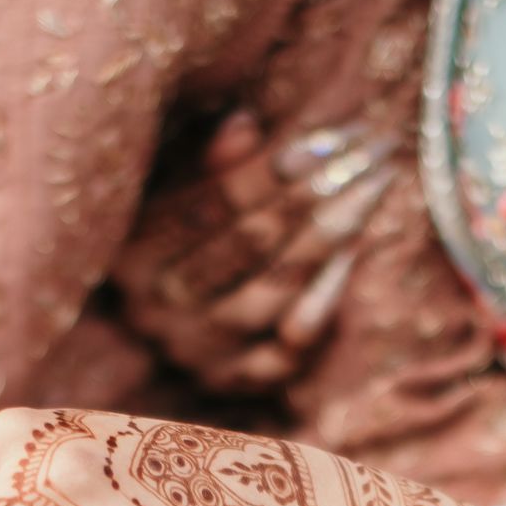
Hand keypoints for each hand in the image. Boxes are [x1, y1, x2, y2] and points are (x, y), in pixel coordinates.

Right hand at [118, 110, 397, 389]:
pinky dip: (325, 296)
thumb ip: (207, 163)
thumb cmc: (178, 238)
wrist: (164, 328)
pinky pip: (292, 342)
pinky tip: (354, 250)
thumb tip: (245, 123)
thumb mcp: (175, 192)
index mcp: (132, 256)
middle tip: (373, 151)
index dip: (268, 171)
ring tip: (373, 188)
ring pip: (274, 292)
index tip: (326, 139)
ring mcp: (198, 353)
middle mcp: (159, 311)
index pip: (209, 206)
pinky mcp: (236, 381)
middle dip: (316, 192)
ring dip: (331, 236)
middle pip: (249, 245)